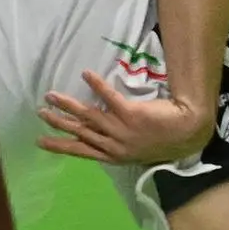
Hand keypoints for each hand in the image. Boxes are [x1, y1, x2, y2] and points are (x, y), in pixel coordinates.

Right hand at [39, 70, 211, 167]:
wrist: (188, 134)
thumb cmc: (166, 141)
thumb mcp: (137, 150)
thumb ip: (119, 145)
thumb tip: (103, 135)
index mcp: (114, 155)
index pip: (80, 150)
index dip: (59, 145)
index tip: (40, 141)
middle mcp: (113, 144)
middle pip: (79, 131)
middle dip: (58, 122)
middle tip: (40, 112)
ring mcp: (121, 130)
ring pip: (88, 116)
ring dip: (68, 105)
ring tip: (51, 96)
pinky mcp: (131, 114)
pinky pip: (110, 97)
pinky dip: (97, 85)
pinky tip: (85, 74)